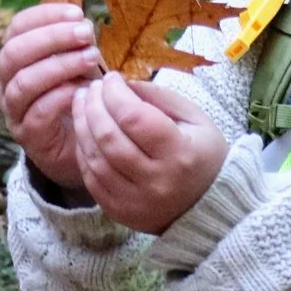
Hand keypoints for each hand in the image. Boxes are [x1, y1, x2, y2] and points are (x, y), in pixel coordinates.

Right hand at [0, 2, 102, 195]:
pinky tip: (85, 90)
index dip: (44, 16)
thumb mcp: (78, 66)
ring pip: (23, 83)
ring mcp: (15, 112)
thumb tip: (83, 23)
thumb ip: (76, 46)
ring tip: (91, 59)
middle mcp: (8, 84)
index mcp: (17, 59)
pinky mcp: (28, 136)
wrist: (81, 149)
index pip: (16, 28)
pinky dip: (62, 96)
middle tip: (86, 33)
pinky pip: (38, 113)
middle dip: (51, 38)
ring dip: (59, 65)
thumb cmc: (78, 100)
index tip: (77, 12)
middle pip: (13, 53)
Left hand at [73, 72, 226, 234]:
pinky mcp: (120, 212)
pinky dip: (84, 152)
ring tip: (82, 105)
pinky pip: (91, 179)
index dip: (115, 93)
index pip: (134, 118)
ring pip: (94, 158)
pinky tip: (86, 134)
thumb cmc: (203, 154)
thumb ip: (158, 96)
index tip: (111, 78)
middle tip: (91, 88)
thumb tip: (121, 84)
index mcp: (180, 154)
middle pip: (108, 137)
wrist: (208, 204)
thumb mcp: (194, 117)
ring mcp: (135, 202)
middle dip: (93, 106)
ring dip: (82, 127)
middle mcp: (156, 182)